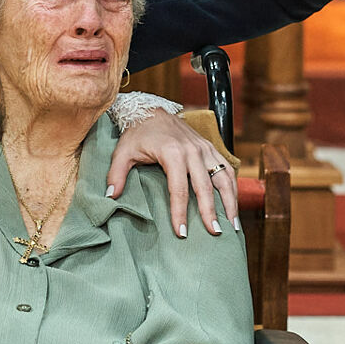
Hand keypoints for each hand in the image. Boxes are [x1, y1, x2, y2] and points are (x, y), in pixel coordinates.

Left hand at [107, 110, 236, 237]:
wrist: (151, 110)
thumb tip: (111, 197)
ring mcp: (204, 148)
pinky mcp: (210, 148)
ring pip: (223, 178)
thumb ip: (116, 174)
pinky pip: (227, 169)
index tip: (182, 233)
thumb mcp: (122, 152)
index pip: (179, 189)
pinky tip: (233, 206)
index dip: (180, 213)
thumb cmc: (137, 132)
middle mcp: (192, 151)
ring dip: (230, 202)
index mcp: (172, 153)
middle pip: (205, 187)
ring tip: (233, 225)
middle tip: (214, 234)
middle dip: (210, 212)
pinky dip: (233, 188)